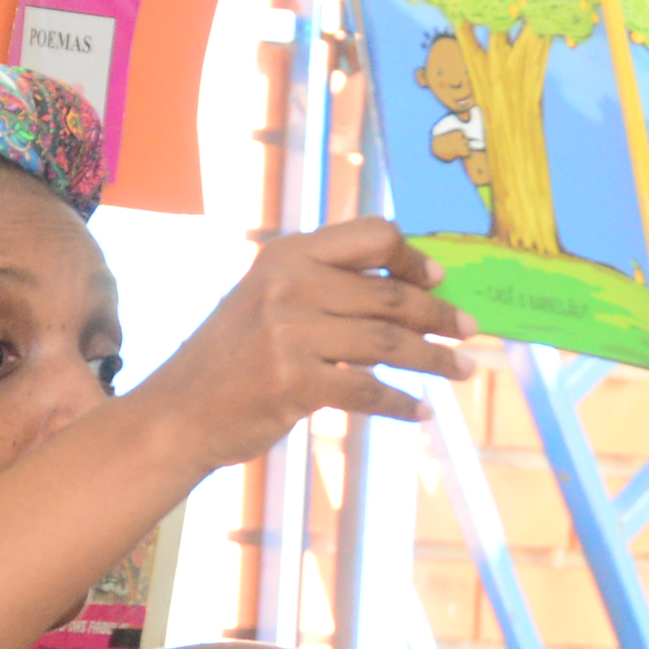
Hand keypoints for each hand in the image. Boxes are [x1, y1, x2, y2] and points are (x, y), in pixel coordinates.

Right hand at [135, 218, 475, 472]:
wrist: (178, 413)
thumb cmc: (232, 359)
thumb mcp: (268, 300)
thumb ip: (323, 287)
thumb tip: (408, 291)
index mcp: (287, 254)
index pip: (372, 236)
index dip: (414, 258)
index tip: (439, 281)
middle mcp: (288, 284)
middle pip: (390, 294)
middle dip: (439, 316)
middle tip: (470, 331)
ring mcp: (288, 333)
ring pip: (388, 344)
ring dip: (435, 360)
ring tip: (464, 370)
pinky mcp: (292, 383)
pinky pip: (367, 391)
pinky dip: (400, 404)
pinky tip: (420, 411)